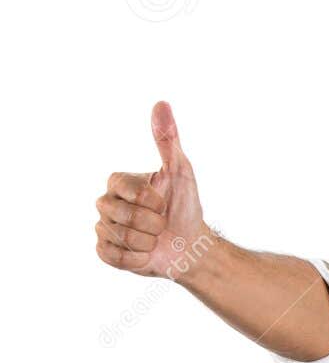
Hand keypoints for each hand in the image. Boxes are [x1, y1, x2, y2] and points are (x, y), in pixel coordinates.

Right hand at [95, 100, 209, 279]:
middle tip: (161, 224)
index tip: (163, 203)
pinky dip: (137, 259)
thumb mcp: (180, 171)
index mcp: (118, 181)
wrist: (190, 247)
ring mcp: (104, 228)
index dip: (151, 201)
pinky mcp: (105, 252)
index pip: (127, 189)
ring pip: (121, 237)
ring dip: (146, 242)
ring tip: (154, 238)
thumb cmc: (185, 207)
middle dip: (151, 223)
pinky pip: (114, 256)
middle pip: (122, 215)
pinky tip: (145, 254)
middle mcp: (106, 202)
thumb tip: (162, 103)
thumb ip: (167, 140)